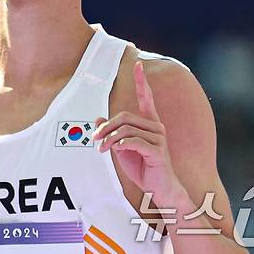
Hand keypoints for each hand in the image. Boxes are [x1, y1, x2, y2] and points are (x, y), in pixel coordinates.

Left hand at [93, 61, 184, 205]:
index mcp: (150, 123)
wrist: (159, 189)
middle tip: (95, 139)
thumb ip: (112, 133)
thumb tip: (98, 119)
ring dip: (109, 139)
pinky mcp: (157, 151)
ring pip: (126, 129)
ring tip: (102, 149)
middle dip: (106, 127)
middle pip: (124, 117)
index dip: (141, 81)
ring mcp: (158, 138)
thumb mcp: (122, 148)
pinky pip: (133, 142)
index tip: (138, 64)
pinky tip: (116, 150)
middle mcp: (156, 127)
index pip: (145, 97)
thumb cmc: (142, 167)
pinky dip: (120, 145)